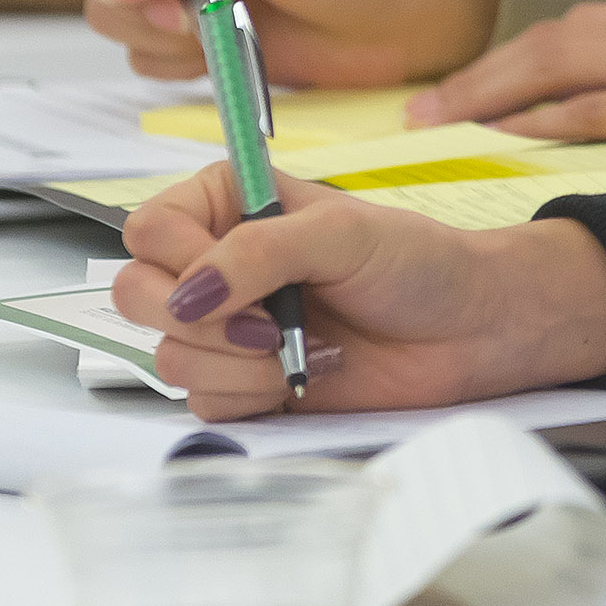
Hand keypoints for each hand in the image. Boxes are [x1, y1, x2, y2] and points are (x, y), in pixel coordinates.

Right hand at [115, 162, 605, 421]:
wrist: (469, 330)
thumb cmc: (419, 263)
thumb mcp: (343, 233)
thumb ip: (260, 251)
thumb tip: (194, 290)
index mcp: (230, 203)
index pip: (149, 228)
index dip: (177, 261)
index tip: (225, 279)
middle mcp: (218, 262)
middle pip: (136, 295)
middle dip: (199, 320)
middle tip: (269, 323)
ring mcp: (228, 326)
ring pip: (169, 356)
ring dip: (238, 362)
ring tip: (301, 346)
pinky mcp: (245, 382)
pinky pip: (204, 402)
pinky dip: (253, 394)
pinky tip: (305, 373)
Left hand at [402, 0, 605, 143]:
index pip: (563, 36)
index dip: (501, 61)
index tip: (450, 89)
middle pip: (545, 46)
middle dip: (476, 76)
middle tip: (417, 111)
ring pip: (560, 67)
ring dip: (492, 92)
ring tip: (441, 122)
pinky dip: (552, 118)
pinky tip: (514, 135)